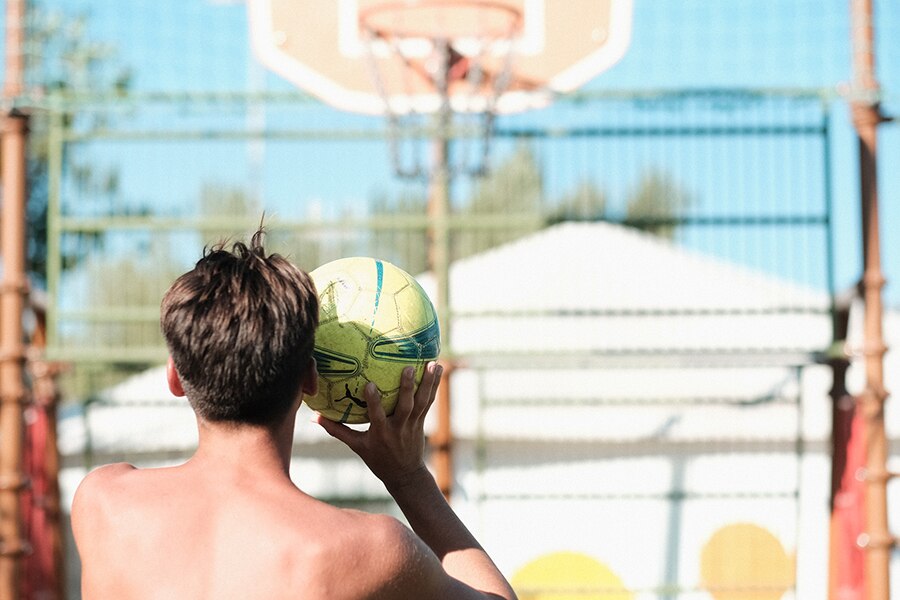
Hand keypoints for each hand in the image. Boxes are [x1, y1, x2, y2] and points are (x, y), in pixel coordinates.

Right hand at [317, 362, 443, 487]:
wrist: (404, 474)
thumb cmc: (377, 459)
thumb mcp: (356, 446)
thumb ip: (337, 430)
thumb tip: (314, 417)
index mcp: (381, 433)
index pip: (377, 416)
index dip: (374, 401)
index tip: (370, 384)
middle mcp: (398, 428)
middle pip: (405, 407)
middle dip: (407, 388)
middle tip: (408, 368)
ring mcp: (412, 424)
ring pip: (422, 402)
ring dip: (428, 383)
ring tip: (434, 363)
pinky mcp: (422, 421)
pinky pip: (429, 401)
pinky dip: (434, 385)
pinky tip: (438, 369)